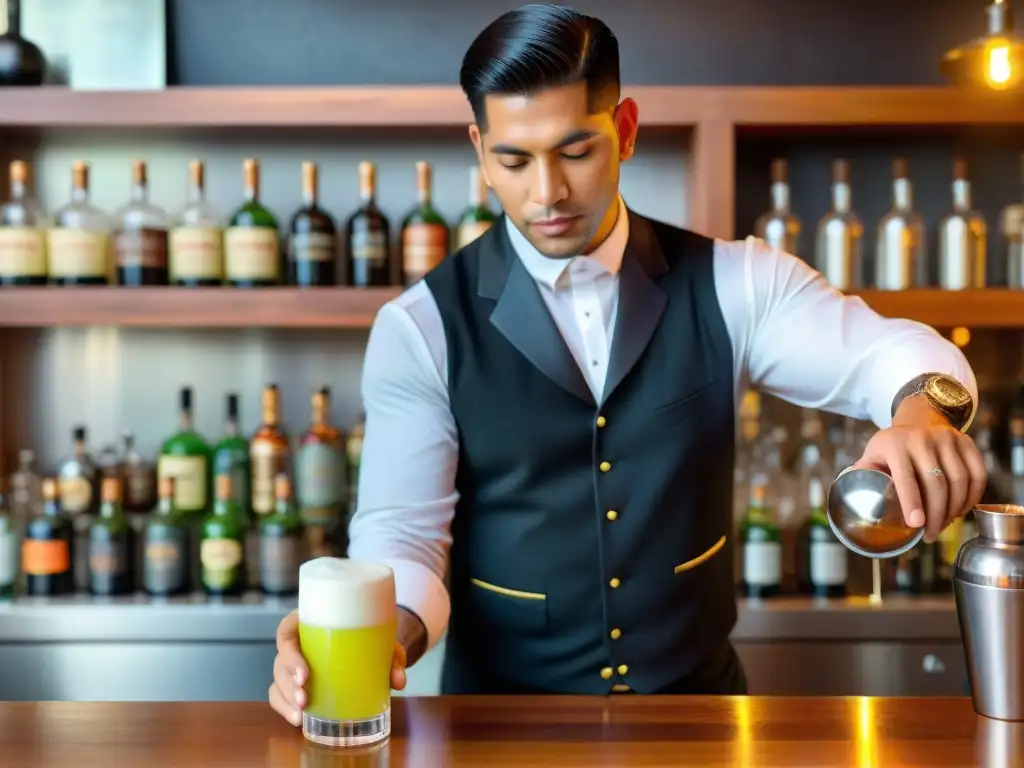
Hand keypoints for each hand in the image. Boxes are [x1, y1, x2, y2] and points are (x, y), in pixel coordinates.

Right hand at [268, 609, 407, 726]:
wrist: (368, 639)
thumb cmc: (366, 632)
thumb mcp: (380, 639)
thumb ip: (391, 656)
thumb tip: (399, 681)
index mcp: (306, 622)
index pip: (285, 633)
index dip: (290, 655)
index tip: (306, 673)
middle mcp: (295, 643)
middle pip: (279, 663)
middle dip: (288, 683)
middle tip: (304, 699)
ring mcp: (292, 664)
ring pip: (277, 682)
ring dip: (285, 699)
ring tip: (300, 715)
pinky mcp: (295, 682)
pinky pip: (280, 695)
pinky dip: (285, 709)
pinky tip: (297, 720)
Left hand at [856, 402, 986, 542]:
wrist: (919, 419)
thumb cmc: (892, 446)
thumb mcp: (873, 453)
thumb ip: (864, 472)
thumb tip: (851, 496)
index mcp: (895, 444)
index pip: (905, 477)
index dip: (912, 502)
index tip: (915, 525)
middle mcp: (923, 438)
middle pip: (936, 484)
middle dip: (935, 514)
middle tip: (929, 535)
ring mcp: (948, 438)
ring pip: (959, 481)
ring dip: (954, 510)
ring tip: (943, 525)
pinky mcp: (966, 442)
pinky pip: (977, 474)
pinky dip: (972, 497)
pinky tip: (960, 511)